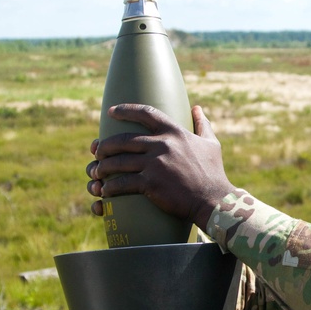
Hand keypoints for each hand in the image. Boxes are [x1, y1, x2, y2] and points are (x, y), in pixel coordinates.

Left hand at [87, 104, 234, 226]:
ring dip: (103, 166)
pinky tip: (105, 190)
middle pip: (123, 139)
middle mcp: (162, 144)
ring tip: (96, 170)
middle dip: (106, 144)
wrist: (214, 200)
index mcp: (174, 132)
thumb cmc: (213, 174)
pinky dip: (110, 186)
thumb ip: (202, 124)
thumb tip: (197, 108)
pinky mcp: (150, 183)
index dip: (125, 110)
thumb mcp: (211, 144)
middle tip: (97, 149)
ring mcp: (155, 164)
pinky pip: (122, 182)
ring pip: (119, 161)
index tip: (111, 112)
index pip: (145, 113)